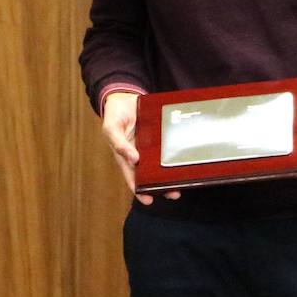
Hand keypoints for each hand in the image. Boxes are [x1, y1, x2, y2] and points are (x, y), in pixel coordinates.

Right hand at [101, 91, 178, 205]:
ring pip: (161, 164)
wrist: (124, 96)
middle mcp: (139, 154)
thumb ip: (119, 144)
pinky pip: (167, 147)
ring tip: (183, 181)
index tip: (148, 201)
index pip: (133, 177)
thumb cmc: (115, 114)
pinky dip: (175, 154)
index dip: (140, 190)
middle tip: (174, 193)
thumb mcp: (112, 128)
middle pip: (150, 174)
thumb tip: (133, 160)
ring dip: (171, 173)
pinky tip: (184, 159)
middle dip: (161, 186)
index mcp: (125, 156)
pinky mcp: (159, 137)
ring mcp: (150, 146)